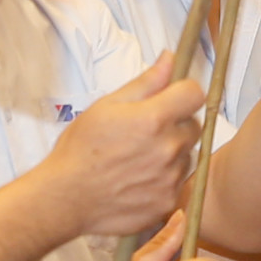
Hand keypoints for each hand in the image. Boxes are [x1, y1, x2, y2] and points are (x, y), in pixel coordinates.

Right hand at [44, 52, 203, 235]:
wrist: (65, 199)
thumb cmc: (80, 150)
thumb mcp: (106, 107)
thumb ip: (145, 83)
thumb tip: (169, 59)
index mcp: (154, 119)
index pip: (195, 94)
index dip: (183, 92)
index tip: (171, 97)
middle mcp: (168, 148)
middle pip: (194, 125)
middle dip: (177, 123)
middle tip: (146, 130)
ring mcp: (170, 177)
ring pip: (187, 154)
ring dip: (172, 151)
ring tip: (138, 157)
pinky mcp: (168, 201)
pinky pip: (178, 181)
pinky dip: (165, 177)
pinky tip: (139, 178)